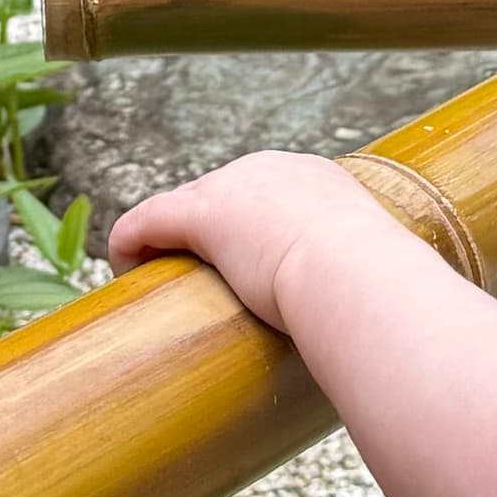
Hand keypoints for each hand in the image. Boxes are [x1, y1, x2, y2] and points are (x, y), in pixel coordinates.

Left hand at [106, 148, 381, 322]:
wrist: (357, 273)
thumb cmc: (373, 291)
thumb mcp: (372, 279)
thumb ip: (364, 289)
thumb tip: (370, 326)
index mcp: (317, 180)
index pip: (266, 196)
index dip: (247, 229)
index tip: (245, 264)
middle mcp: (272, 170)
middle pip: (218, 196)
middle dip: (203, 233)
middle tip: (195, 279)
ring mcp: (234, 187)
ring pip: (178, 208)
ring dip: (163, 241)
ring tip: (155, 280)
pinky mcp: (200, 213)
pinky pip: (147, 221)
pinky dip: (129, 243)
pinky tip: (122, 270)